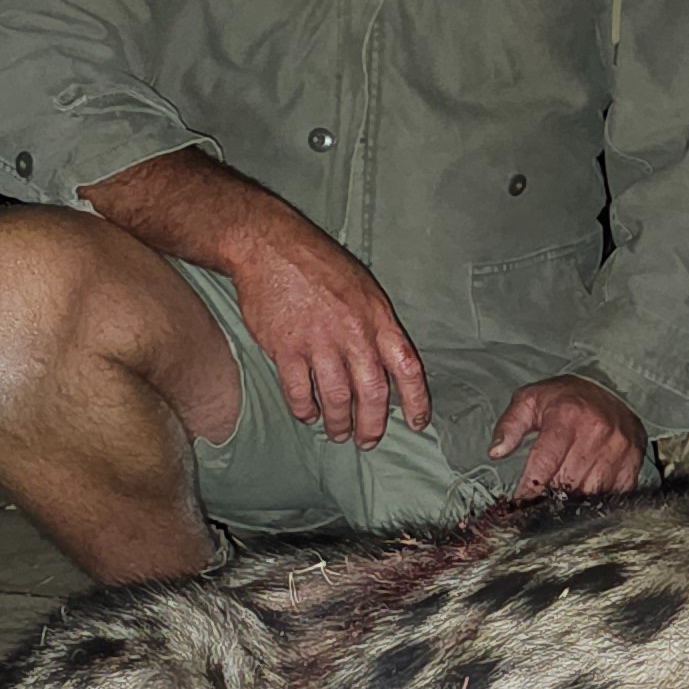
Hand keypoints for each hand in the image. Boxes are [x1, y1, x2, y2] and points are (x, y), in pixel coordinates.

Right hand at [223, 208, 428, 444]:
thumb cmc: (319, 264)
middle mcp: (353, 334)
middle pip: (373, 393)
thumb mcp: (362, 288)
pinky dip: (305, 410)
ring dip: (338, 423)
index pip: (408, 367)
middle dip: (372, 425)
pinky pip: (299, 392)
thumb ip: (375, 325)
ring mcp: (319, 342)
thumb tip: (384, 362)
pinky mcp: (286, 348)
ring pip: (337, 399)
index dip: (416, 400)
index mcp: (378, 318)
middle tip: (367, 441)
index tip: (417, 422)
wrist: (271, 247)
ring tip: (337, 433)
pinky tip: (308, 414)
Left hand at [488, 375, 646, 495]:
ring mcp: (619, 447)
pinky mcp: (633, 459)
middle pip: (567, 482)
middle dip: (552, 492)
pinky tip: (589, 487)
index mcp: (567, 416)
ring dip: (575, 496)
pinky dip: (599, 496)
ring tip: (566, 488)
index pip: (544, 464)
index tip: (522, 500)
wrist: (609, 387)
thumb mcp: (529, 401)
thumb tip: (496, 452)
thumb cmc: (565, 399)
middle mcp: (597, 431)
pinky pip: (614, 493)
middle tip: (545, 492)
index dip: (530, 487)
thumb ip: (509, 425)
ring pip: (591, 491)